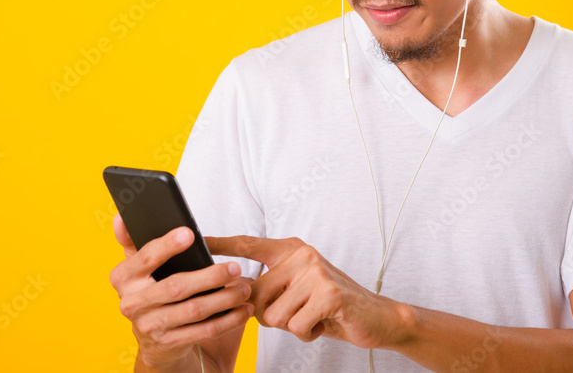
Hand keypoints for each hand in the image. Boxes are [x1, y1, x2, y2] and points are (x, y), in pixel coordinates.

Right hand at [108, 214, 254, 368]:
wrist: (151, 335)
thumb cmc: (149, 289)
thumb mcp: (136, 265)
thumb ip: (131, 240)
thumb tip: (121, 217)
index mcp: (123, 278)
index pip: (146, 258)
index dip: (167, 246)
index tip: (189, 234)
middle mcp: (132, 303)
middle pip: (175, 287)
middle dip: (209, 276)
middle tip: (235, 267)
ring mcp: (150, 326)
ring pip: (193, 310)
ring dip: (224, 299)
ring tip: (244, 288)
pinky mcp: (169, 343)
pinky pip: (203, 331)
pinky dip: (227, 321)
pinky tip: (242, 310)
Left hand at [207, 236, 407, 349]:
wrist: (376, 317)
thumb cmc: (329, 306)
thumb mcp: (295, 290)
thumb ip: (267, 286)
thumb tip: (231, 289)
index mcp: (290, 249)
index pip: (248, 244)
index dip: (220, 243)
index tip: (196, 239)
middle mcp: (300, 254)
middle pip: (255, 296)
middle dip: (271, 315)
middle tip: (299, 311)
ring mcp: (315, 271)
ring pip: (273, 315)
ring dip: (291, 325)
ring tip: (312, 315)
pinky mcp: (327, 292)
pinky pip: (294, 325)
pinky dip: (307, 333)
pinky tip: (323, 322)